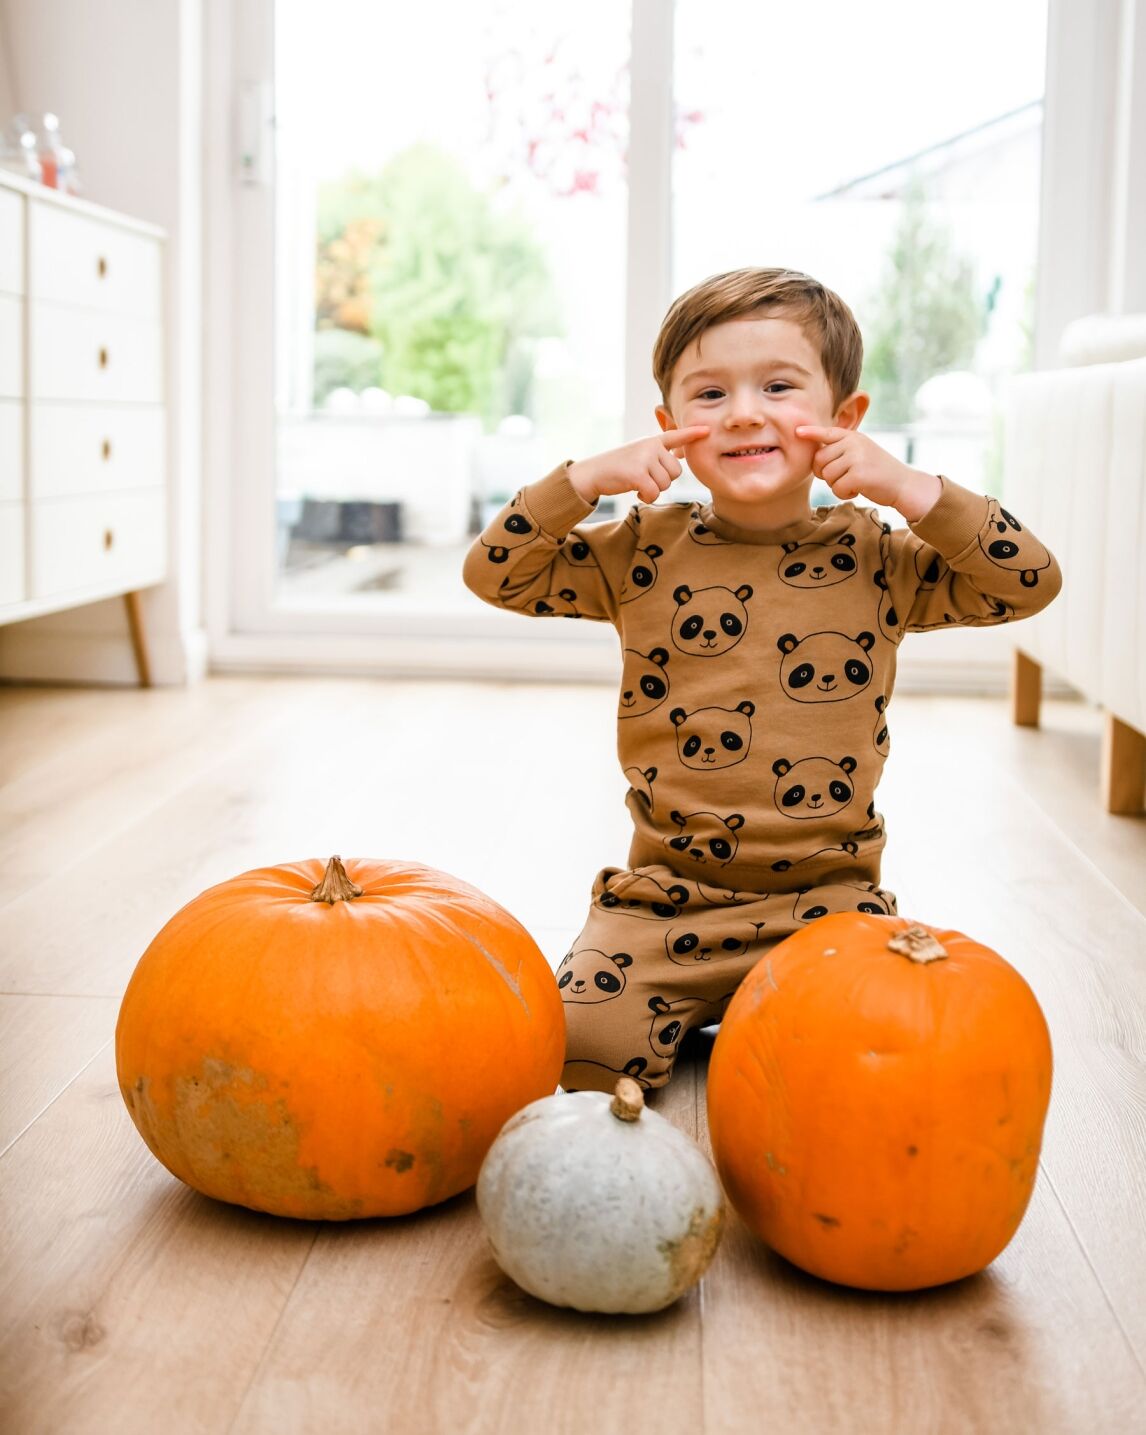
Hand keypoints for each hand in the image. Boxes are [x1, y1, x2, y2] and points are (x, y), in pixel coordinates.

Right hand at [567, 426, 709, 505]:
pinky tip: (636, 492)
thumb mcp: (638, 454)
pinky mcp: (637, 473)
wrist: (592, 474)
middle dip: (663, 481)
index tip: (707, 430)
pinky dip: (647, 497)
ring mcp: (644, 458)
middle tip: (645, 478)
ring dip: (653, 490)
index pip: (675, 436)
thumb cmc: (617, 468)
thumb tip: (679, 458)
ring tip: (638, 483)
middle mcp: (650, 446)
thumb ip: (658, 455)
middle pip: (675, 472)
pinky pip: (654, 492)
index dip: (692, 434)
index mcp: (651, 441)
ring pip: (666, 484)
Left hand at [796, 426, 940, 520]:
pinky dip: (845, 494)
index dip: (811, 433)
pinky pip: (836, 488)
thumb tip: (816, 456)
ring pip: (826, 476)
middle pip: (819, 460)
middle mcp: (854, 443)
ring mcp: (856, 457)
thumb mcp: (861, 452)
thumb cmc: (878, 471)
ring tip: (855, 482)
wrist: (903, 484)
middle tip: (843, 477)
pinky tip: (858, 490)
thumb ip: (841, 450)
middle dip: (825, 473)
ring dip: (837, 485)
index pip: (827, 433)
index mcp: (853, 437)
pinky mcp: (858, 474)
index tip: (797, 431)